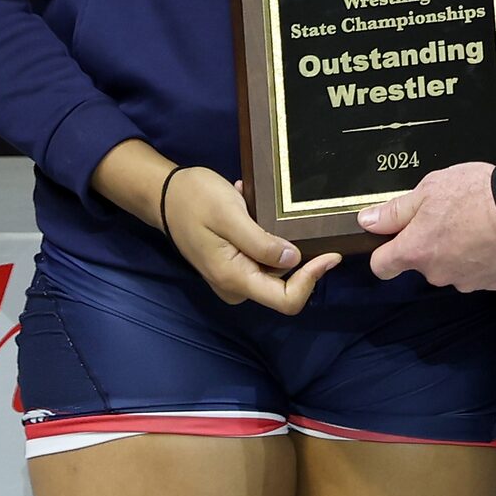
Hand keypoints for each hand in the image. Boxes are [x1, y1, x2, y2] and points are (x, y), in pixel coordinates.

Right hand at [164, 167, 340, 311]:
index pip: (286, 300)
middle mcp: (236, 286)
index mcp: (234, 278)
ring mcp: (234, 277)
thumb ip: (261, 242)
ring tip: (261, 208)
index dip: (312, 280)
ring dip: (278, 240)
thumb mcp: (230, 215)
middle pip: (284, 286)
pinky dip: (265, 236)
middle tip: (293, 219)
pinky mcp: (233, 265)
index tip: (330, 253)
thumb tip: (294, 260)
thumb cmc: (195, 200)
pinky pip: (262, 258)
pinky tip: (251, 208)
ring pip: (275, 270)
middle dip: (298, 256)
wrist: (165, 195)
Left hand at [359, 162, 495, 291]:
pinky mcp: (491, 283)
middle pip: (422, 263)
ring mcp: (465, 282)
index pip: (382, 267)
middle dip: (430, 244)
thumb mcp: (429, 189)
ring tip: (474, 223)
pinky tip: (491, 236)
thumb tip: (367, 221)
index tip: (395, 238)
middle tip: (448, 215)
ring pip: (450, 268)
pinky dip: (480, 257)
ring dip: (456, 251)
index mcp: (416, 250)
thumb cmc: (476, 195)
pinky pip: (477, 272)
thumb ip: (396, 210)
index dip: (384, 252)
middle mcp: (437, 274)